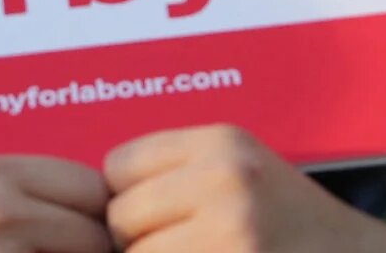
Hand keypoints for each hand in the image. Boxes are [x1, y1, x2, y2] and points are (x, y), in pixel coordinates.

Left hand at [104, 126, 385, 252]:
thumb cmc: (295, 227)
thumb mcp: (243, 172)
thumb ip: (177, 172)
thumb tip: (90, 200)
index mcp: (221, 143)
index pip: (116, 166)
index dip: (129, 199)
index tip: (161, 219)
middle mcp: (224, 180)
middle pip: (118, 217)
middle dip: (137, 242)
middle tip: (183, 247)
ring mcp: (232, 233)